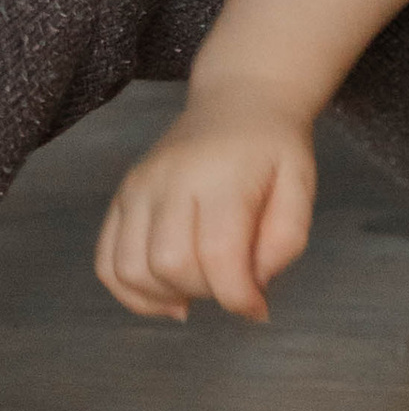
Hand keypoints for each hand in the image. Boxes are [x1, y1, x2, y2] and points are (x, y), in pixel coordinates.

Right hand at [96, 107, 317, 322]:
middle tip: (232, 282)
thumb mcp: (301, 185)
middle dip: (206, 292)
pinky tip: (166, 294)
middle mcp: (169, 179)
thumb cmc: (274, 149)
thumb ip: (286, 238)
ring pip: (129, 269)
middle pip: (170, 265)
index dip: (238, 296)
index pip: (218, 254)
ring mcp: (137, 188)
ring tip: (201, 288)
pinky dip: (130, 292)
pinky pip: (106, 262)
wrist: (240, 102)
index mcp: (221, 176)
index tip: (258, 308)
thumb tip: (254, 283)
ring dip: (166, 296)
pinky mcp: (120, 198)